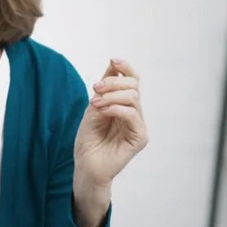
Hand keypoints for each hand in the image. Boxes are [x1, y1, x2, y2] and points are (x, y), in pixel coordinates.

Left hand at [72, 57, 145, 226]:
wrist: (86, 166)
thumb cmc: (88, 141)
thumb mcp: (93, 109)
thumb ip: (104, 89)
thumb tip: (113, 64)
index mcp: (124, 105)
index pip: (133, 81)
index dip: (125, 68)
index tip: (113, 60)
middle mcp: (134, 113)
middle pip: (134, 85)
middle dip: (113, 82)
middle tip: (95, 88)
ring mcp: (138, 125)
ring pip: (133, 97)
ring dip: (111, 95)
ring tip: (95, 103)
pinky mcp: (140, 138)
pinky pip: (132, 114)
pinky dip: (115, 108)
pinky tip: (102, 111)